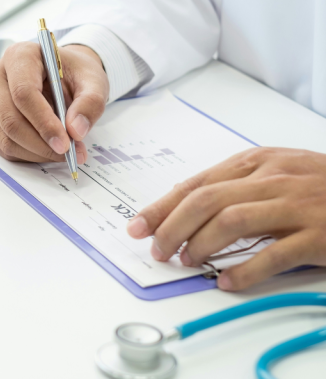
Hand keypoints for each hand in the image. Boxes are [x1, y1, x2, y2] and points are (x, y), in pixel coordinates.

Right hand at [0, 42, 109, 162]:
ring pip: (4, 137)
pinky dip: (27, 155)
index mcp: (20, 56)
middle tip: (67, 153)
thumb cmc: (74, 74)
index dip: (43, 122)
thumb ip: (90, 103)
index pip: (23, 92)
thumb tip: (76, 131)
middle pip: (9, 118)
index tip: (65, 143)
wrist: (62, 77)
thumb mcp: (94, 81)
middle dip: (40, 143)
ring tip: (62, 153)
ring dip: (35, 152)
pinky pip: (3, 146)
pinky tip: (47, 150)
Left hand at [127, 148, 325, 290]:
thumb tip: (183, 206)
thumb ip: (234, 185)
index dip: (162, 206)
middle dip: (172, 226)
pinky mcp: (318, 235)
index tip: (138, 225)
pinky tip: (226, 282)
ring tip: (186, 262)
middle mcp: (273, 178)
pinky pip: (273, 254)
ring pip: (232, 221)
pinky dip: (243, 271)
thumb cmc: (321, 185)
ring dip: (201, 244)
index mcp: (256, 162)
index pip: (196, 183)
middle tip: (157, 249)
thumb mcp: (274, 172)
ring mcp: (297, 205)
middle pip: (206, 200)